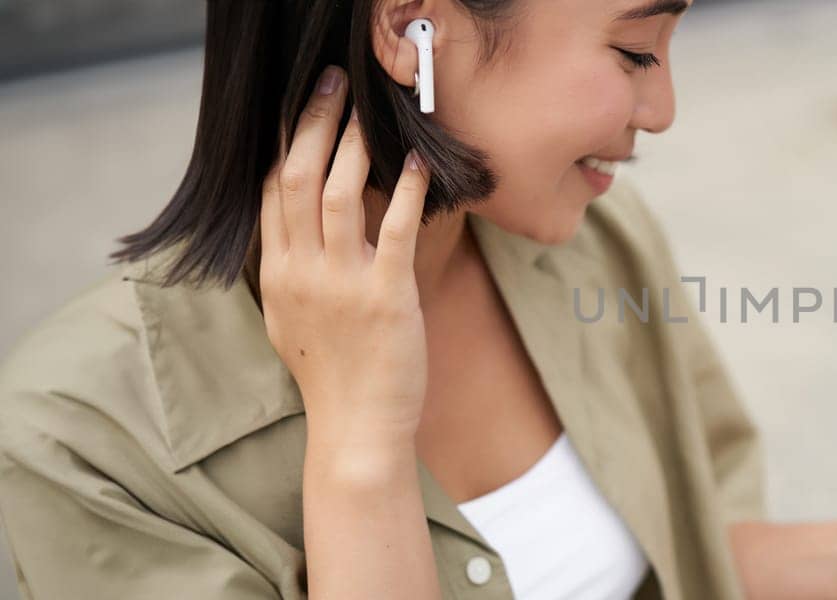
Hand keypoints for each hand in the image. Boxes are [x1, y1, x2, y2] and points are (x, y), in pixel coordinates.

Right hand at [259, 65, 432, 446]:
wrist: (356, 429)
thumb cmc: (334, 377)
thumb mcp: (292, 319)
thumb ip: (293, 272)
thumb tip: (300, 229)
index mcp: (276, 274)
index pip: (270, 191)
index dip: (285, 141)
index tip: (301, 106)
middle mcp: (300, 272)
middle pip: (294, 177)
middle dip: (314, 123)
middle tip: (333, 86)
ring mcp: (340, 283)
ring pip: (335, 193)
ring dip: (353, 145)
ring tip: (370, 114)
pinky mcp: (385, 296)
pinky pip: (390, 229)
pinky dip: (403, 190)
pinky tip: (416, 164)